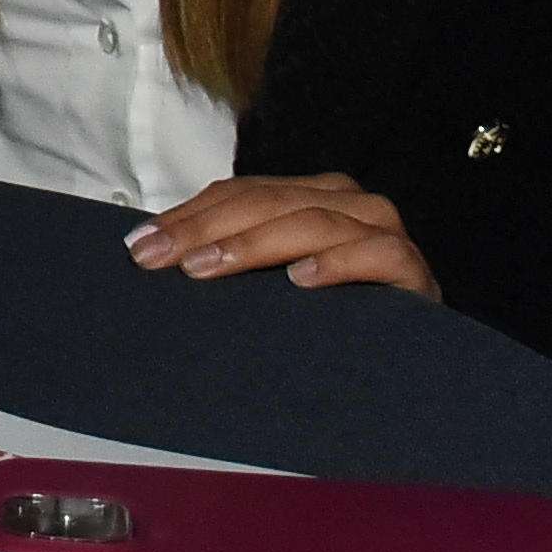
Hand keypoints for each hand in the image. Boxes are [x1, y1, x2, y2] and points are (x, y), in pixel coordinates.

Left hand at [127, 172, 439, 300]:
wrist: (413, 357)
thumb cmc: (331, 319)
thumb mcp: (273, 284)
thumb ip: (232, 258)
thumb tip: (151, 252)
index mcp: (312, 196)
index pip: (241, 194)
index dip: (187, 216)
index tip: (139, 246)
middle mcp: (349, 204)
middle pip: (269, 203)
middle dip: (205, 229)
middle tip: (159, 259)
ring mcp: (383, 232)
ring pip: (314, 221)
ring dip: (255, 244)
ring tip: (207, 268)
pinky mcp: (413, 270)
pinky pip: (378, 255)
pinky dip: (338, 263)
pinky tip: (301, 280)